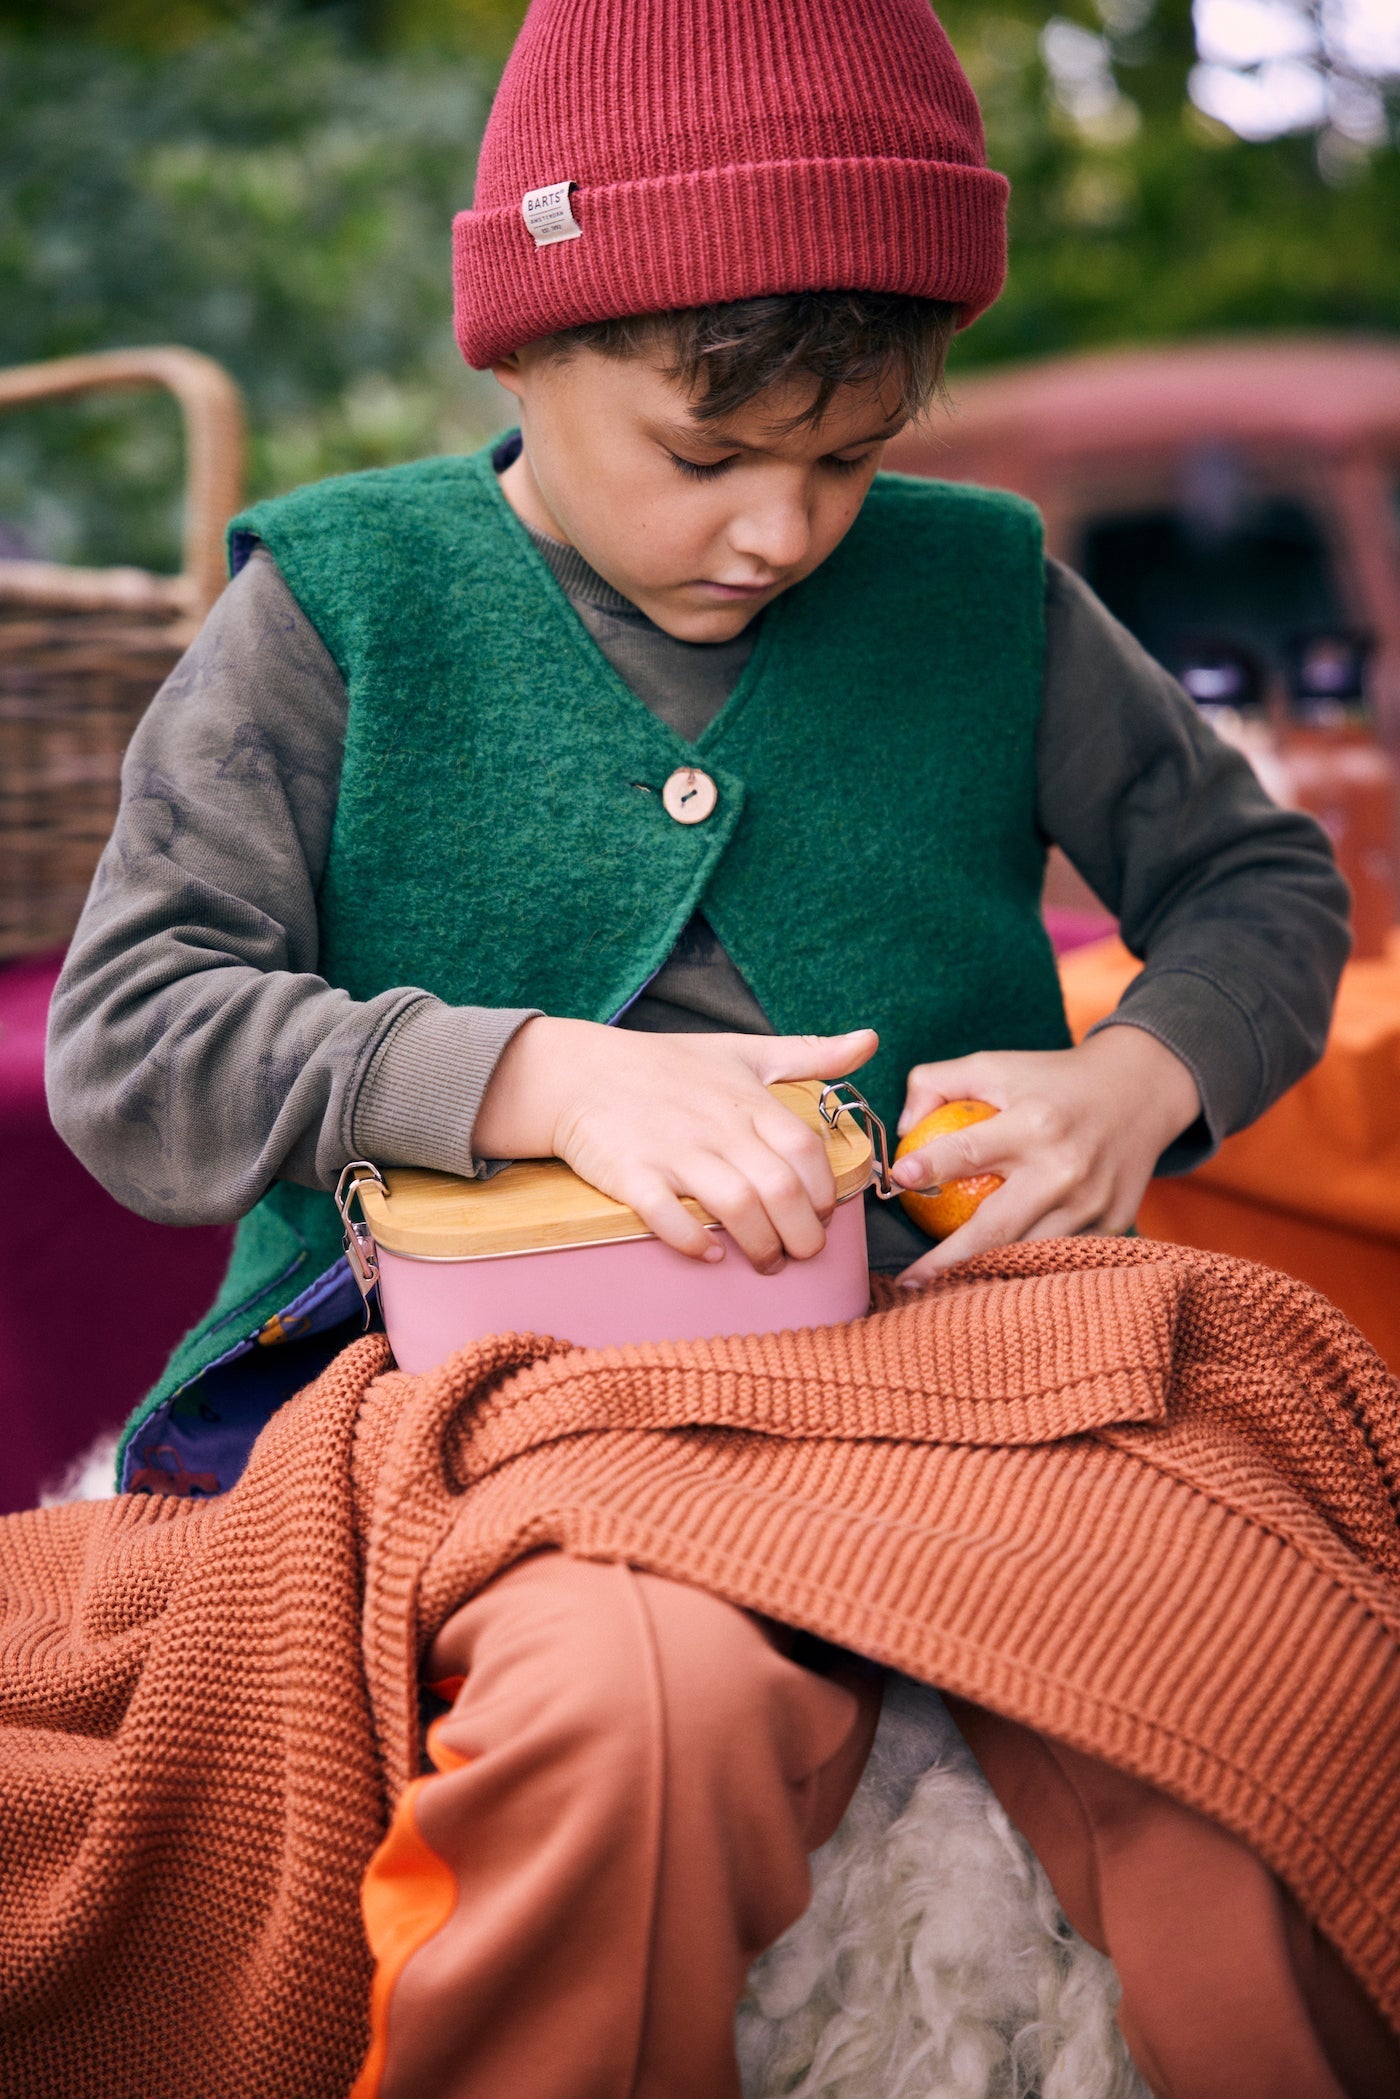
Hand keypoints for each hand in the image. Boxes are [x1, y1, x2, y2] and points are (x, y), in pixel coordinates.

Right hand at [473, 1018, 878, 1272]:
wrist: (581, 1072)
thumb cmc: (668, 1066)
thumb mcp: (744, 1051)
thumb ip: (810, 1053)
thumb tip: (870, 1040)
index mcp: (748, 1100)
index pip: (806, 1152)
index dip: (823, 1192)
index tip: (821, 1216)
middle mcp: (717, 1126)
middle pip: (780, 1190)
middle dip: (802, 1236)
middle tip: (801, 1254)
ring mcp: (673, 1151)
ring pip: (736, 1206)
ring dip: (760, 1245)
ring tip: (765, 1263)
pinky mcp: (631, 1174)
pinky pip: (666, 1215)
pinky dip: (691, 1240)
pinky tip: (708, 1252)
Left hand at [890, 1026, 1200, 1282]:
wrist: (1139, 1092)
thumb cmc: (1050, 1080)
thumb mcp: (994, 1065)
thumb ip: (936, 1084)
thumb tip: (903, 1133)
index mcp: (1033, 1124)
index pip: (970, 1150)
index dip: (932, 1166)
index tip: (899, 1180)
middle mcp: (1063, 1168)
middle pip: (996, 1228)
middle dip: (948, 1260)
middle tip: (909, 1280)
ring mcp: (1090, 1202)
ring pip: (1027, 1253)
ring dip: (984, 1275)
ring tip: (943, 1292)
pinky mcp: (1111, 1223)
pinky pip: (1060, 1256)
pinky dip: (1028, 1270)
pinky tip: (995, 1281)